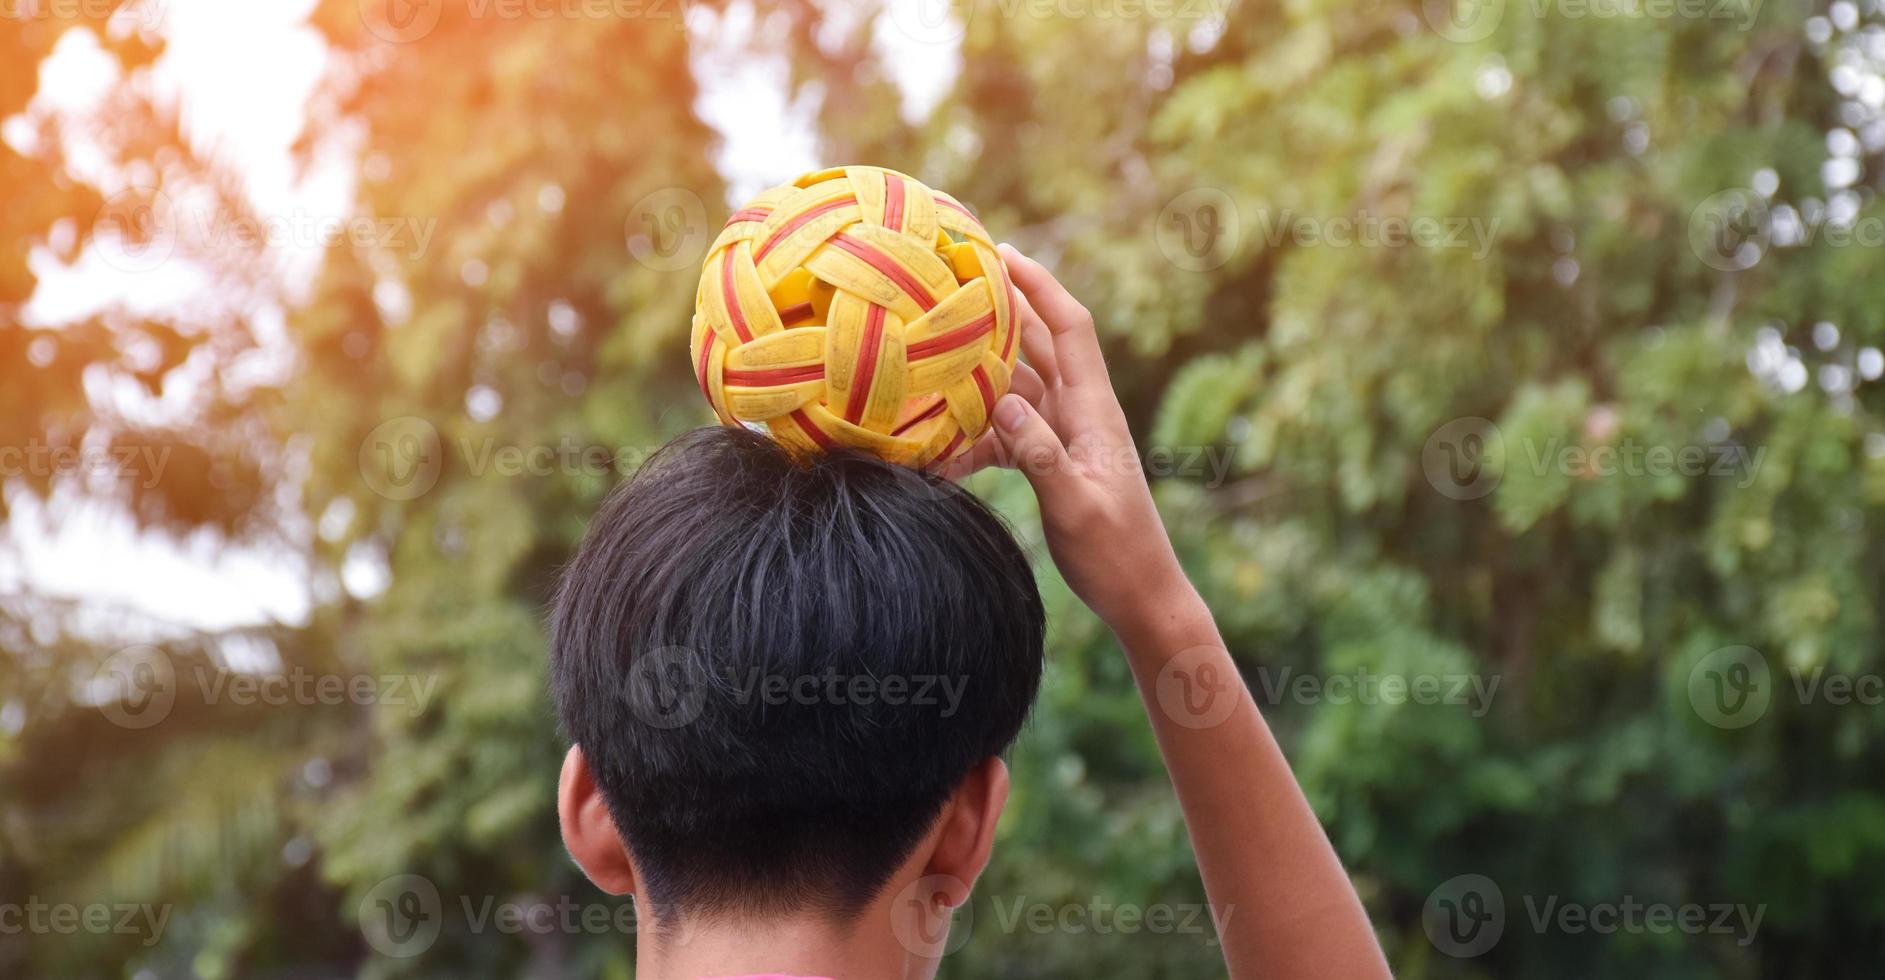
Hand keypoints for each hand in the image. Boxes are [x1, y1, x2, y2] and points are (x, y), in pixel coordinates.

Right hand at [947, 244, 1191, 632]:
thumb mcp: (1075, 504)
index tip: (1002, 252)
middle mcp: (1081, 411)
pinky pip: (1008, 430)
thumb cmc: (1116, 553)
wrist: (1142, 597)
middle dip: (1002, 309)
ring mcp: (1067, 435)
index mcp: (1095, 409)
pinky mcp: (1052, 462)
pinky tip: (937, 441)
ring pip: (1018, 385)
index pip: (1069, 328)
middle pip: (1038, 344)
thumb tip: (1003, 400)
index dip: (1039, 284)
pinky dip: (976, 429)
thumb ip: (1040, 452)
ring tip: (931, 350)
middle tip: (954, 281)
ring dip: (980, 370)